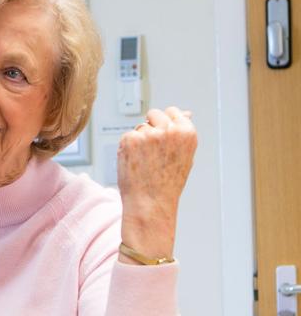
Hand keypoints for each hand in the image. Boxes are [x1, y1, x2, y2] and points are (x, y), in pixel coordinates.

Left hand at [117, 106, 196, 260]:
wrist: (151, 204)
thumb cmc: (167, 183)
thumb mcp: (184, 156)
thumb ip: (183, 132)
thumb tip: (186, 112)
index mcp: (187, 132)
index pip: (173, 112)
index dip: (165, 124)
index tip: (163, 140)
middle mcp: (169, 130)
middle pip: (154, 113)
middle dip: (151, 127)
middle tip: (152, 153)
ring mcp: (149, 133)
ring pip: (139, 127)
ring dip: (139, 140)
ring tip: (145, 162)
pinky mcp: (131, 139)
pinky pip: (127, 137)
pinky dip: (127, 148)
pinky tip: (135, 163)